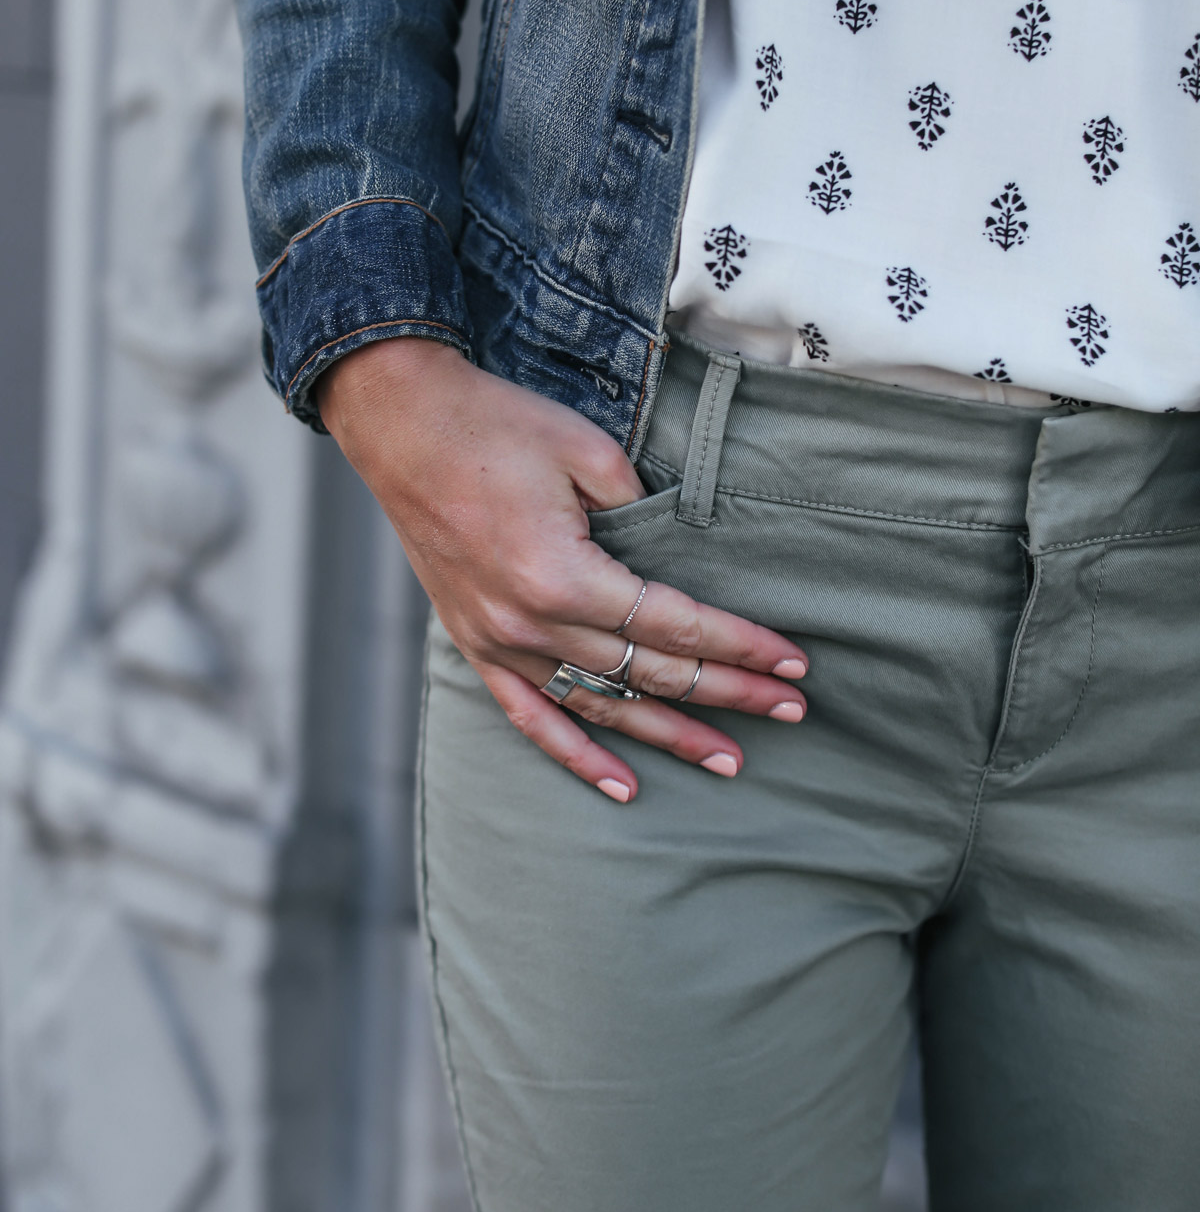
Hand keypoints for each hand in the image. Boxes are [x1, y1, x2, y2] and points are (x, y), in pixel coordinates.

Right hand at [318, 338, 807, 801]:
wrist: (401, 425)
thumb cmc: (495, 425)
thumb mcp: (587, 450)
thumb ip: (642, 509)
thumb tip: (681, 552)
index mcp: (564, 576)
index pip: (675, 625)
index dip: (740, 645)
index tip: (792, 662)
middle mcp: (531, 625)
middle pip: (650, 673)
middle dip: (728, 693)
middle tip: (791, 709)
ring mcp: (498, 642)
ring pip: (603, 706)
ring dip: (669, 735)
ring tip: (730, 760)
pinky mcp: (474, 644)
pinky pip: (532, 717)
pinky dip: (577, 755)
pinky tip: (623, 786)